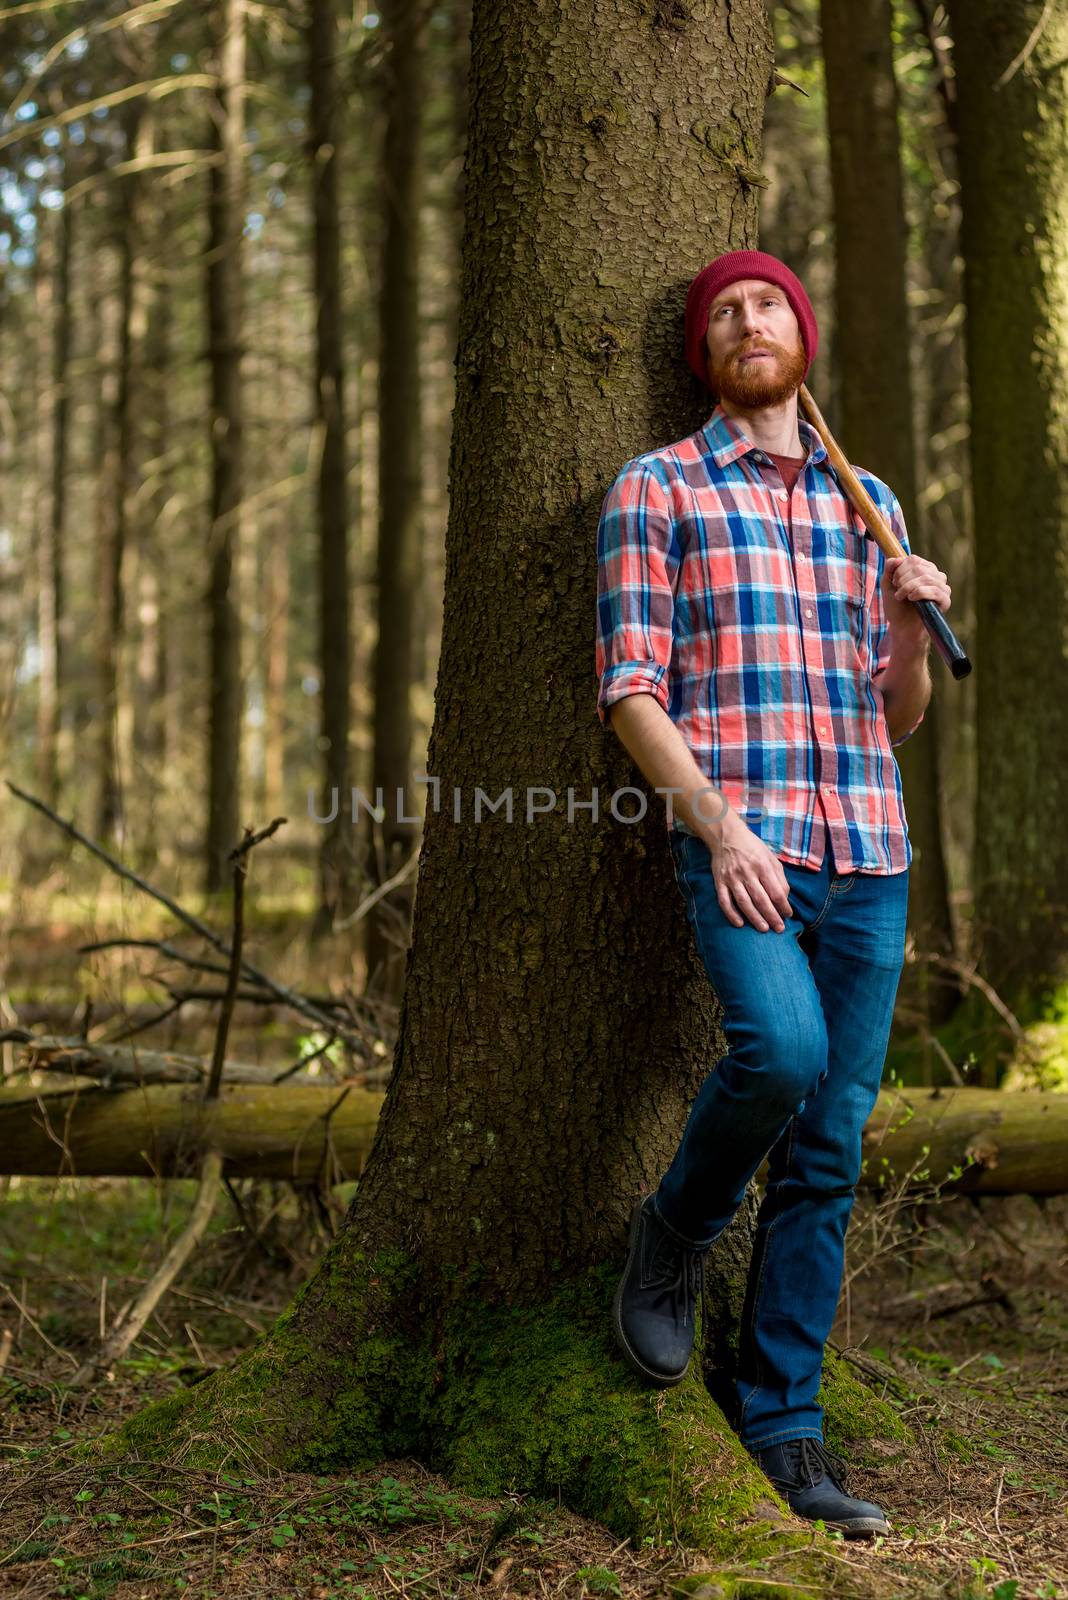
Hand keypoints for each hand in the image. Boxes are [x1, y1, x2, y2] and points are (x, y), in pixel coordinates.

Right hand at [704, 813, 792, 933]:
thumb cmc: (752, 848)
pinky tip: (740, 924)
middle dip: (772, 916)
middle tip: (779, 929)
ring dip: (755, 918)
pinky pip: (725, 901)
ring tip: (764, 929)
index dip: (783, 906)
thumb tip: (784, 898)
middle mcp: (747, 872)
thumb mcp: (770, 857)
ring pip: (744, 902)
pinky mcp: (719, 882)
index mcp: (762, 865)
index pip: (776, 891)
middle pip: (761, 900)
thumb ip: (779, 877)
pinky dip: (731, 914)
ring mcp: (731, 878)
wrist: (726, 836)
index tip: (788, 915)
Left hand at [882, 554, 951, 642]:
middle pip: (919, 568)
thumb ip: (889, 570)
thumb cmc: (897, 607)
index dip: (900, 570)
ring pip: (927, 578)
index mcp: (925, 570)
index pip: (913, 560)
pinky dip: (920, 592)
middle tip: (897, 592)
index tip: (894, 583)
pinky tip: (911, 598)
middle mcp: (936, 576)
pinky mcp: (946, 601)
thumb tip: (896, 559)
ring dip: (908, 587)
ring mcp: (943, 588)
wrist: (902, 629)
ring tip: (900, 597)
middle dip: (902, 579)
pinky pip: (935, 590)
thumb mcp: (888, 586)